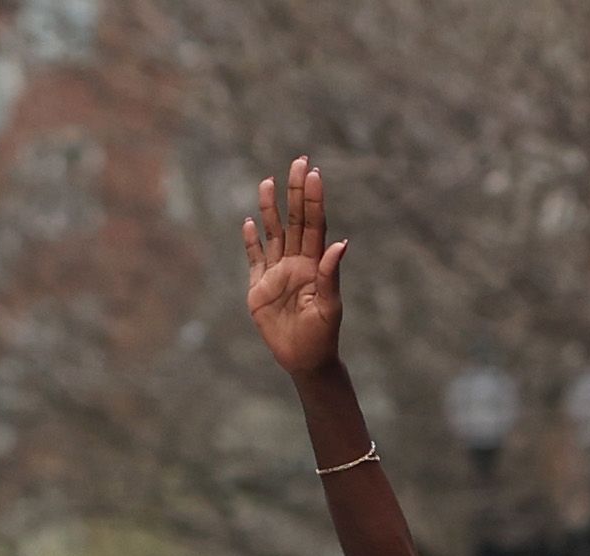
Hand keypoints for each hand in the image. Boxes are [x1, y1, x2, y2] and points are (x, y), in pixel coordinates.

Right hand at [243, 156, 350, 376]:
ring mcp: (276, 273)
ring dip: (270, 209)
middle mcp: (296, 263)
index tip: (314, 173)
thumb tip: (340, 243)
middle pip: (295, 220)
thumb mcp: (329, 306)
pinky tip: (249, 223)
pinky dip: (251, 242)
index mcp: (314, 264)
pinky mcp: (259, 288)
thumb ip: (330, 275)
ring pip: (273, 233)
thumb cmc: (323, 336)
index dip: (314, 199)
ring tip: (268, 182)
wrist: (305, 360)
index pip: (314, 224)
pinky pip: (254, 259)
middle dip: (296, 192)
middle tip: (298, 162)